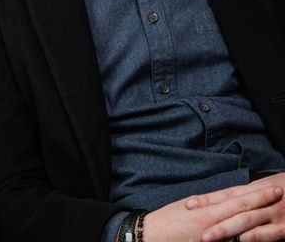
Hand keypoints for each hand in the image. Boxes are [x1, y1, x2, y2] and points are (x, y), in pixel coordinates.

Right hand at [141, 183, 282, 241]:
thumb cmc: (167, 221)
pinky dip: (245, 238)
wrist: (151, 234)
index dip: (253, 191)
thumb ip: (206, 206)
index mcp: (206, 206)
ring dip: (258, 215)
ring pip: (239, 222)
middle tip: (279, 192)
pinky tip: (258, 237)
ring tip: (274, 208)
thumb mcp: (187, 208)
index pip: (234, 196)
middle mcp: (211, 216)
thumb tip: (222, 203)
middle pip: (240, 206)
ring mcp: (211, 231)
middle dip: (261, 199)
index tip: (269, 186)